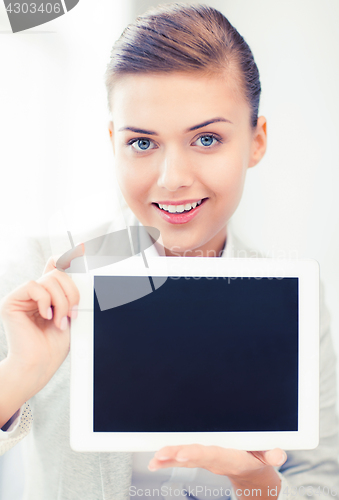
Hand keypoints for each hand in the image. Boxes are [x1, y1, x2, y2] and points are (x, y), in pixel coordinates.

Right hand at [0, 244, 83, 399]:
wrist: (38, 365)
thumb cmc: (53, 346)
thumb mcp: (70, 315)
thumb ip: (71, 295)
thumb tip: (78, 271)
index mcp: (48, 294)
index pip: (56, 267)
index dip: (69, 255)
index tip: (83, 247)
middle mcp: (35, 292)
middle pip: (59, 273)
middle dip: (72, 294)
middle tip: (72, 314)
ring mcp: (23, 296)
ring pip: (50, 280)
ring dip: (62, 302)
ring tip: (59, 321)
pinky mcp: (12, 301)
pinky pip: (35, 286)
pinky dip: (45, 301)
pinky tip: (45, 316)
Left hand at [148, 444, 286, 482]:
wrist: (252, 475)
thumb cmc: (259, 460)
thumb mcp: (268, 457)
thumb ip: (272, 455)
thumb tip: (279, 454)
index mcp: (230, 458)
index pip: (212, 454)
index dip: (198, 453)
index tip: (184, 452)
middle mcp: (216, 460)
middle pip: (194, 456)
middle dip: (177, 455)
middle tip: (161, 455)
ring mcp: (207, 461)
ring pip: (186, 459)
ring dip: (169, 459)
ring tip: (154, 459)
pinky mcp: (202, 459)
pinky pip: (183, 461)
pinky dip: (168, 460)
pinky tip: (155, 461)